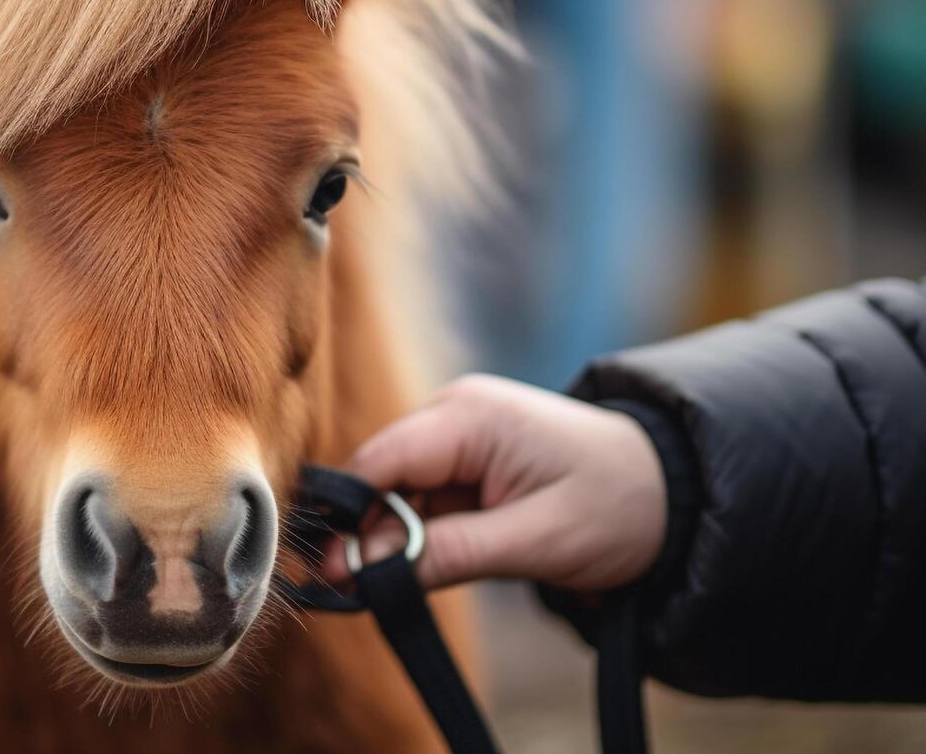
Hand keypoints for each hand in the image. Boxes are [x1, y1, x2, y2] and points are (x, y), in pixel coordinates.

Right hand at [329, 374, 666, 591]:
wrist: (677, 495)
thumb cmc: (618, 508)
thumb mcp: (534, 541)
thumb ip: (446, 553)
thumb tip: (361, 572)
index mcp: (470, 416)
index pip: (380, 460)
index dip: (346, 513)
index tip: (328, 571)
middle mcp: (454, 413)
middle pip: (379, 475)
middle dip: (366, 532)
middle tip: (352, 592)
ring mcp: (459, 435)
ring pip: (395, 490)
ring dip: (390, 538)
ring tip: (387, 586)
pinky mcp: (467, 461)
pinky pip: (420, 497)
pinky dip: (414, 534)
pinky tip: (415, 566)